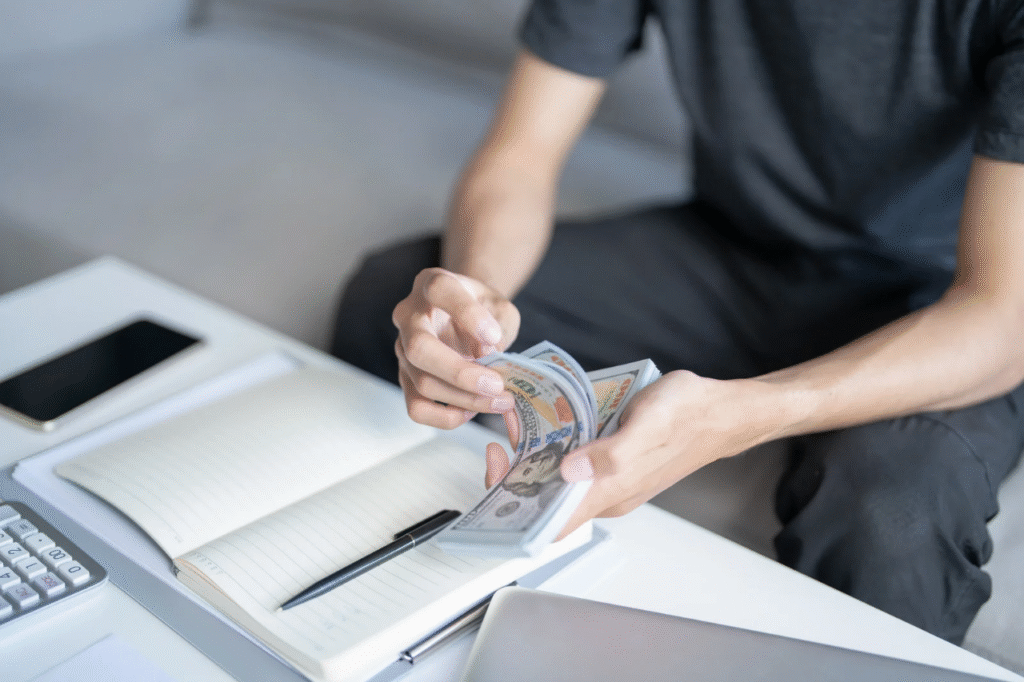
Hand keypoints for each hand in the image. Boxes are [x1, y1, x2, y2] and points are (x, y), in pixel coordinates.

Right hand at [393, 268, 519, 428]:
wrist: (468, 316)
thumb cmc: (485, 310)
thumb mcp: (500, 307)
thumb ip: (498, 324)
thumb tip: (487, 355)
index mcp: (433, 284)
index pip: (440, 290)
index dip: (467, 314)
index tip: (494, 336)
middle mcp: (409, 315)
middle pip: (419, 348)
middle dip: (460, 373)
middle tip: (497, 385)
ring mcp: (402, 348)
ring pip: (422, 382)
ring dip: (465, 399)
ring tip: (501, 401)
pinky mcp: (405, 377)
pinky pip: (416, 407)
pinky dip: (446, 417)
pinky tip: (471, 410)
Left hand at [483, 371, 780, 535]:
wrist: (722, 410)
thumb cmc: (690, 415)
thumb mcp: (648, 426)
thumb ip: (610, 454)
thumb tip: (569, 472)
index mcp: (612, 493)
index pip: (553, 522)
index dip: (517, 511)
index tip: (497, 480)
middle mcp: (608, 492)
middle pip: (549, 501)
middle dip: (517, 478)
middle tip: (500, 444)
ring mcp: (610, 477)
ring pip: (560, 479)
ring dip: (533, 459)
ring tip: (517, 427)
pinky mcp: (613, 459)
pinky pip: (574, 462)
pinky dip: (553, 446)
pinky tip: (544, 423)